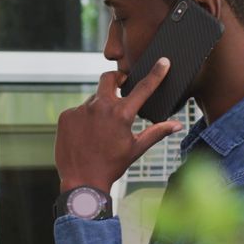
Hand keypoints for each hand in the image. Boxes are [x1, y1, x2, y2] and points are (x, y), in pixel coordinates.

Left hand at [55, 58, 183, 193]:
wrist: (82, 182)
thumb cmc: (112, 166)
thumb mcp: (136, 148)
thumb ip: (157, 132)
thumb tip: (177, 125)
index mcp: (122, 114)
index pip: (143, 88)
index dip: (156, 73)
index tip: (163, 61)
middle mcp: (100, 107)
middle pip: (109, 78)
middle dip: (116, 79)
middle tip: (120, 86)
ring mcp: (80, 110)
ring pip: (93, 100)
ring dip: (99, 108)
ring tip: (99, 130)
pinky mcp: (66, 116)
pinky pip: (77, 111)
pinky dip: (83, 119)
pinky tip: (85, 135)